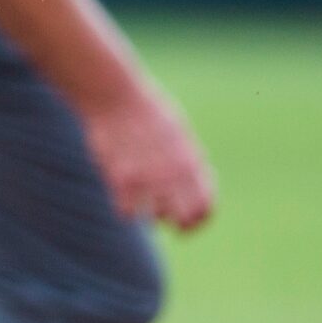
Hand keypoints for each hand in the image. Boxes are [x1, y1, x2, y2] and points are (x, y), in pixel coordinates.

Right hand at [81, 84, 215, 230]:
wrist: (116, 97)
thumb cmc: (147, 114)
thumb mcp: (179, 135)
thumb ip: (189, 164)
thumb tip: (196, 190)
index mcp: (191, 162)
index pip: (205, 207)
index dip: (199, 220)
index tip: (187, 222)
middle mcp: (173, 173)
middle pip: (184, 219)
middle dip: (178, 225)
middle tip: (167, 218)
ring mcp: (147, 177)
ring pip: (155, 219)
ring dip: (149, 212)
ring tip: (142, 197)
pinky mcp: (121, 179)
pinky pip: (126, 213)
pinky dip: (124, 208)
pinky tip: (122, 193)